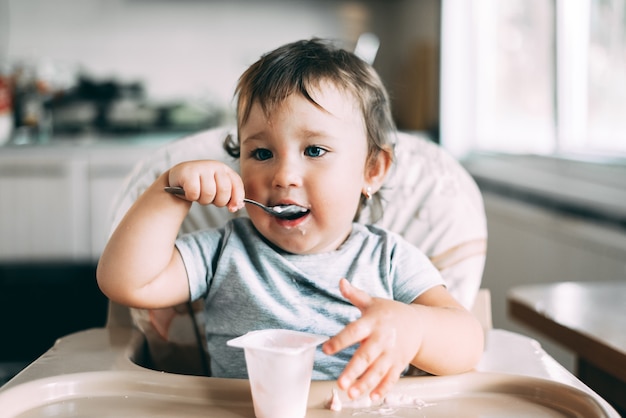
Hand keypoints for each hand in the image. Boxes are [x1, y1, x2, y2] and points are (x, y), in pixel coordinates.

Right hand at [168, 160, 244, 211]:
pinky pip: (194, 193)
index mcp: (225, 170)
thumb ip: (230, 197)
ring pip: (209, 193)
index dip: (237, 198)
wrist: (179, 178)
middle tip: (210, 199)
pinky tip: (189, 192)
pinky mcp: (188, 172)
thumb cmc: (201, 185)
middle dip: (218, 201)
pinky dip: (192, 197)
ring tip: (199, 195)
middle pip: (224, 190)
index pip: (237, 184)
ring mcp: (201, 167)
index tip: (232, 208)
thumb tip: (237, 207)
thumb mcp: (218, 189)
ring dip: (203, 200)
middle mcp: (215, 166)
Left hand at [322, 278, 422, 400]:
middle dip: (354, 371)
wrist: (419, 324)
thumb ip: (355, 294)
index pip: (354, 331)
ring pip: (378, 371)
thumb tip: (340, 281)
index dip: (340, 340)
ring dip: (365, 384)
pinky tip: (372, 397)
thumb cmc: (390, 313)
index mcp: (372, 322)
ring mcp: (392, 353)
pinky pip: (391, 378)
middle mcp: (382, 339)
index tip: (327, 349)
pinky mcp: (398, 364)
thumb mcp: (372, 301)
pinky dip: (383, 389)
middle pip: (366, 356)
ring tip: (352, 394)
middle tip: (341, 384)